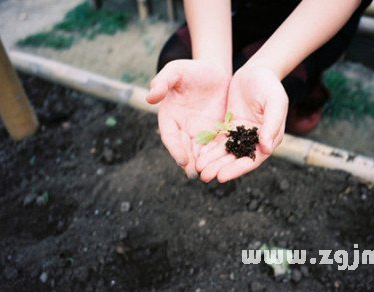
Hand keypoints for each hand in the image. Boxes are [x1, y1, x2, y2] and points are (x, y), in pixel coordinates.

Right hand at [146, 59, 229, 177]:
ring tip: (209, 175)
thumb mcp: (177, 70)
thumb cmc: (192, 70)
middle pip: (184, 149)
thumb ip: (163, 81)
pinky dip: (217, 158)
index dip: (175, 149)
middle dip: (190, 162)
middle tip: (196, 174)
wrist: (215, 72)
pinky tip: (223, 166)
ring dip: (203, 164)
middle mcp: (182, 128)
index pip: (170, 136)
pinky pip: (215, 147)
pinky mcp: (214, 133)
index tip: (183, 160)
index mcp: (169, 117)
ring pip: (199, 152)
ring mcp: (198, 133)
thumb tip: (150, 97)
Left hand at [196, 65, 287, 181]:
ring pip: (226, 152)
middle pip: (237, 159)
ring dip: (213, 162)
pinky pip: (218, 140)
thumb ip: (272, 124)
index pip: (253, 159)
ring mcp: (241, 134)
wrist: (257, 71)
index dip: (238, 169)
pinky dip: (209, 148)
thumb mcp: (274, 102)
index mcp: (269, 138)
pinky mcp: (230, 127)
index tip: (222, 176)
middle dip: (221, 168)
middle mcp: (255, 140)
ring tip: (199, 169)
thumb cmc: (269, 86)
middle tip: (205, 176)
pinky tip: (198, 155)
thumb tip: (266, 147)